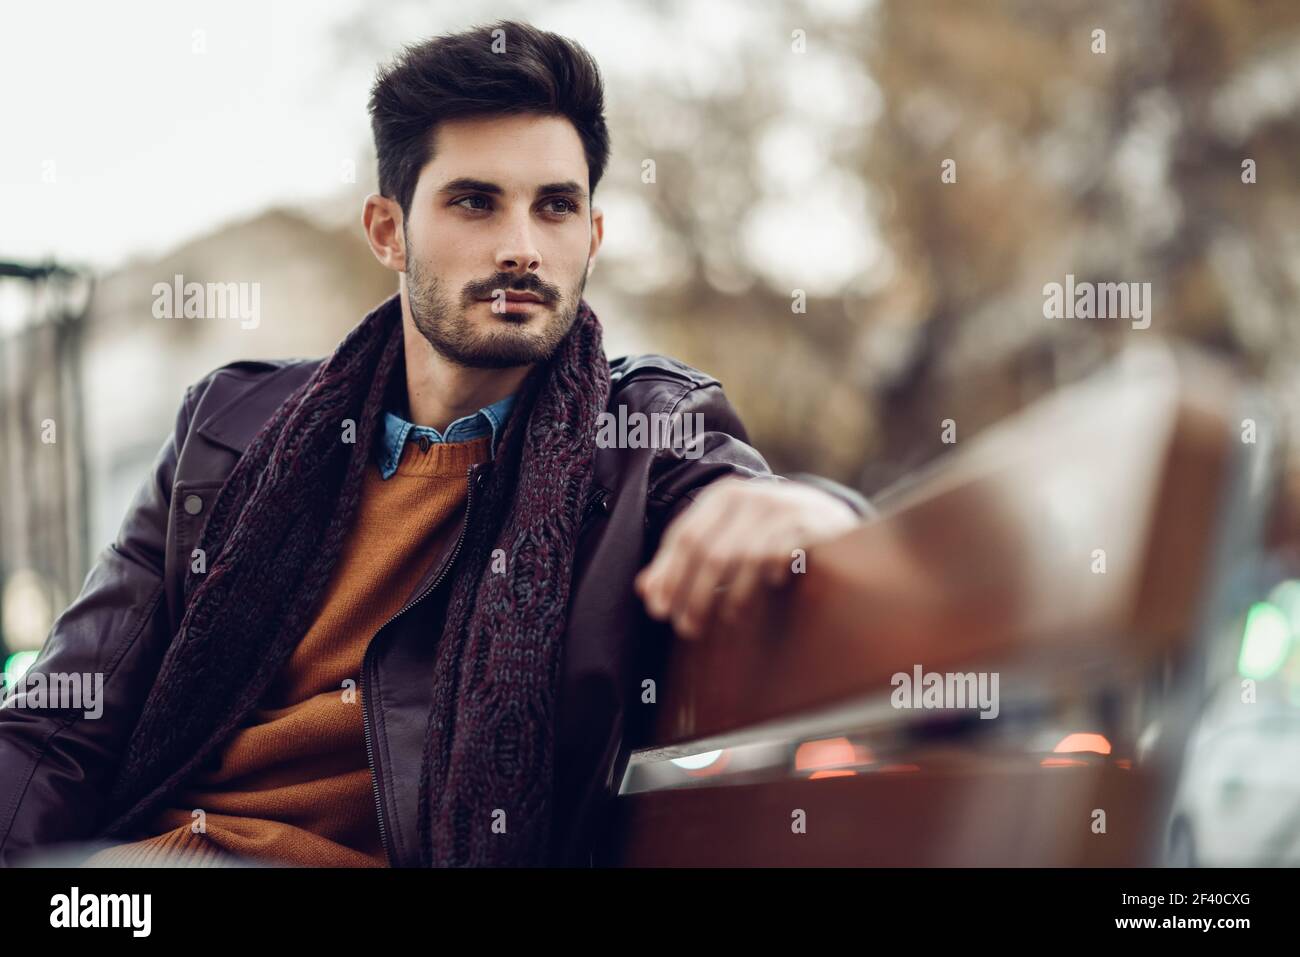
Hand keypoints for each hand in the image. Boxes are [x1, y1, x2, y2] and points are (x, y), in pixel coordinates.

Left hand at [634, 476, 859, 639]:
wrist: (826, 513)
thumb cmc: (765, 532)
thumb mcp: (724, 536)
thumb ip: (684, 560)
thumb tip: (645, 591)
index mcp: (721, 497)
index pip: (683, 536)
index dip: (668, 575)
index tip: (658, 609)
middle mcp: (748, 497)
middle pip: (709, 551)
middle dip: (693, 593)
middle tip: (685, 627)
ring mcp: (779, 508)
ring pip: (741, 558)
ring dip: (728, 597)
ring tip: (722, 620)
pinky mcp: (806, 524)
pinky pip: (776, 558)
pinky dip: (767, 580)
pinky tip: (767, 591)